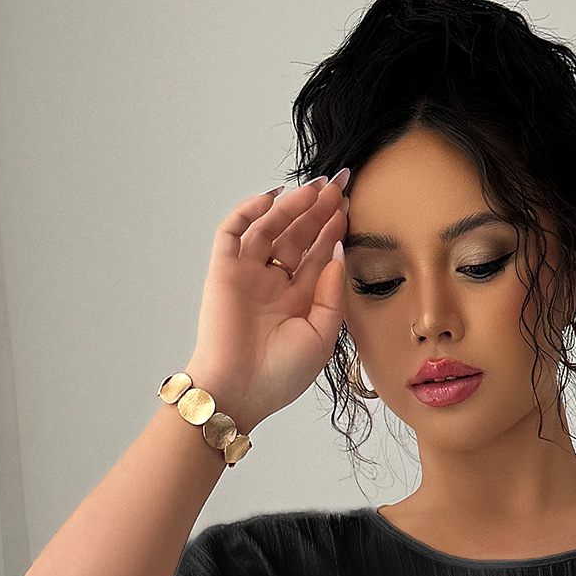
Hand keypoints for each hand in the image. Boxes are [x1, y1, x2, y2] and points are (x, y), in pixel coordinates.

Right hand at [187, 172, 349, 435]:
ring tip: (315, 188)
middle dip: (318, 210)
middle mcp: (274, 283)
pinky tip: (273, 196)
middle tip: (338, 185)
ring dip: (292, 206)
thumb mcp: (321, 336)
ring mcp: (248, 274)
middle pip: (298, 236)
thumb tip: (338, 253)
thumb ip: (333, 295)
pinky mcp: (223, 270)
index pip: (319, 255)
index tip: (351, 206)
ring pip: (271, 228)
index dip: (333, 229)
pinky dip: (249, 210)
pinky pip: (233, 232)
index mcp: (299, 300)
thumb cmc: (279, 375)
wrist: (238, 391)